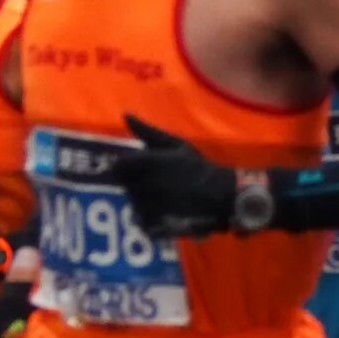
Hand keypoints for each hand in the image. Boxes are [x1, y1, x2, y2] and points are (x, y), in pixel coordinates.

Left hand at [104, 116, 240, 237]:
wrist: (220, 195)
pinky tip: (164, 209)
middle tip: (154, 180)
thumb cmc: (197, 166)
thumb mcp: (175, 144)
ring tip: (163, 194)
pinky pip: (139, 218)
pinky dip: (147, 215)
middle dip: (133, 181)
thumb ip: (147, 131)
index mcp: (148, 163)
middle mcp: (144, 183)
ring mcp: (148, 204)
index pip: (118, 165)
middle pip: (123, 183)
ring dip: (141, 197)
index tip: (135, 167)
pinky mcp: (153, 222)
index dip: (124, 166)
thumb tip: (125, 115)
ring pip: (132, 200)